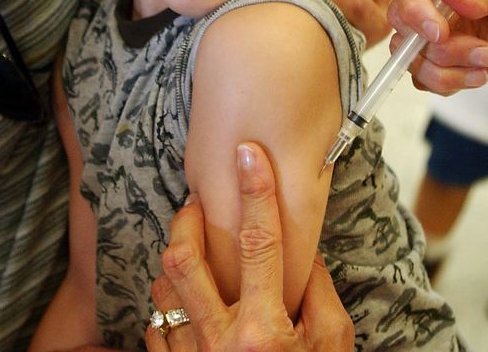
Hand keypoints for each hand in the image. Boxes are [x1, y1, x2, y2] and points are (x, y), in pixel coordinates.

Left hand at [147, 144, 352, 351]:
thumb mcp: (332, 343)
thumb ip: (321, 294)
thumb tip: (305, 253)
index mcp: (263, 329)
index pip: (259, 244)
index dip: (256, 193)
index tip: (250, 154)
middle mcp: (220, 340)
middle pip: (184, 260)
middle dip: (186, 222)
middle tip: (195, 206)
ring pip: (163, 292)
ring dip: (176, 264)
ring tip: (191, 252)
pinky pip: (155, 328)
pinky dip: (167, 307)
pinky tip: (184, 300)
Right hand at [387, 0, 487, 93]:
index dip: (411, 2)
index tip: (437, 29)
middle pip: (400, 17)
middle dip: (427, 41)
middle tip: (472, 48)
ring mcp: (449, 25)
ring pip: (412, 53)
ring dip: (445, 65)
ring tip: (487, 60)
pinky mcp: (460, 57)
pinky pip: (430, 76)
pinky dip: (449, 82)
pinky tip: (484, 73)